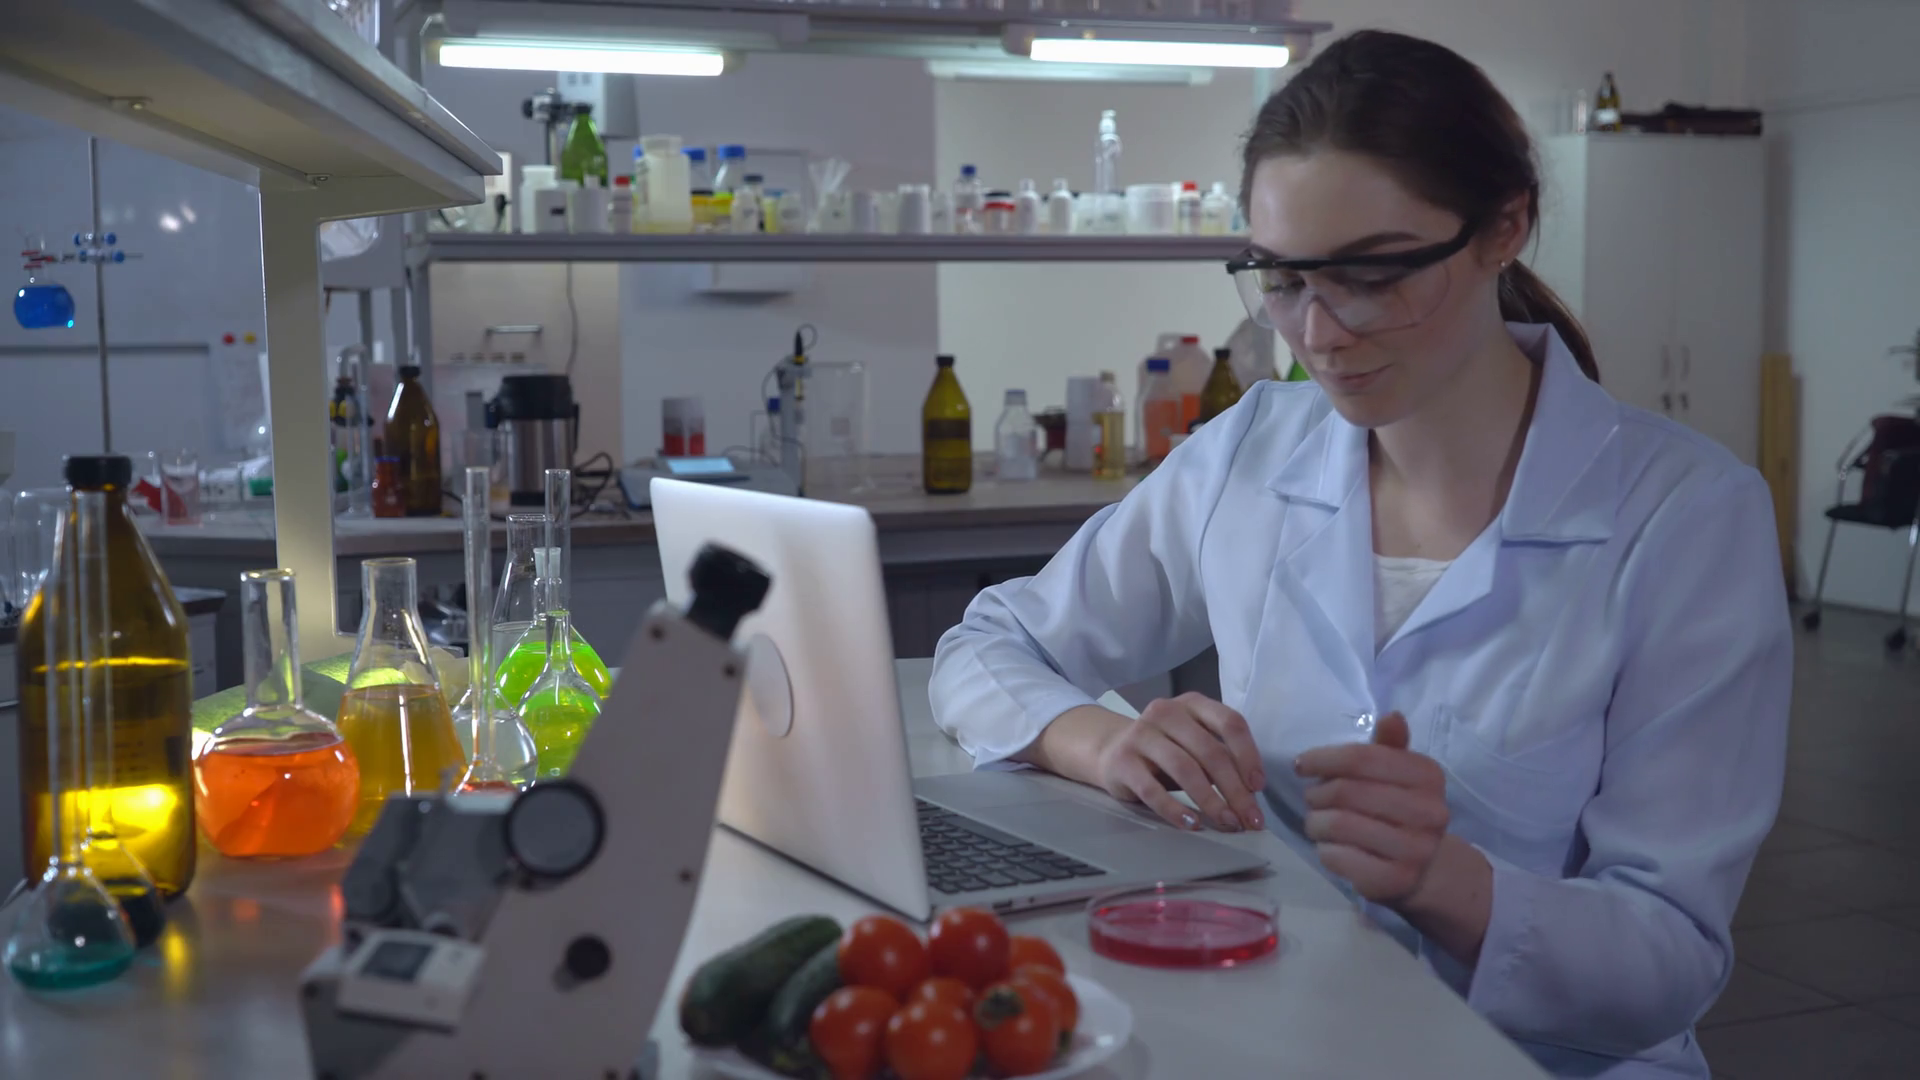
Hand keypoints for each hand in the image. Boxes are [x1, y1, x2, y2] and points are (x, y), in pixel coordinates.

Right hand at [1094, 693, 1265, 832]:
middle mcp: (1166, 712)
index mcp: (1193, 704)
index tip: (1258, 787)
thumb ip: (1219, 760)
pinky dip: (1175, 810)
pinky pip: (1152, 790)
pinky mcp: (1122, 761)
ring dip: (1211, 801)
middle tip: (1249, 820)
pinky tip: (1192, 824)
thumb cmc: (1165, 751)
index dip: (1249, 755)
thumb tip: (1250, 798)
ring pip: (1184, 769)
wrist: (1110, 750)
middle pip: (1210, 751)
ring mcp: (1141, 734)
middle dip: (1235, 790)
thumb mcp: (1194, 745)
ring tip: (1226, 823)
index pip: (1230, 722)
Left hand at [1294, 712, 1449, 904]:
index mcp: (1428, 776)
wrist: (1425, 867)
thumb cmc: (1400, 808)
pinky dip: (1324, 849)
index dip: (1323, 758)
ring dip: (1315, 821)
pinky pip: (1339, 857)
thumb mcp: (1398, 772)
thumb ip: (1388, 746)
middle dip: (1317, 793)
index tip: (1302, 765)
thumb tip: (1392, 715)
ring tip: (1316, 821)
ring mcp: (1415, 849)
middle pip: (1347, 791)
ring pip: (1339, 824)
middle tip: (1311, 797)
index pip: (1363, 758)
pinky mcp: (1395, 879)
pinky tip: (1328, 845)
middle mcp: (1429, 812)